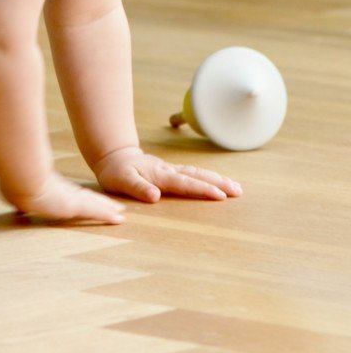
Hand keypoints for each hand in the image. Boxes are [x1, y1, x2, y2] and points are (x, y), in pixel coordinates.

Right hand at [0, 171, 125, 225]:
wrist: (20, 177)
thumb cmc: (13, 181)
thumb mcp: (11, 191)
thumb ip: (16, 198)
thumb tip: (13, 203)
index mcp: (47, 187)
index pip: (67, 193)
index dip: (79, 196)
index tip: (85, 198)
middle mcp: (60, 190)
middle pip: (83, 197)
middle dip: (97, 202)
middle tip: (111, 206)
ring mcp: (68, 196)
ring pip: (92, 203)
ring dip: (107, 209)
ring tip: (120, 213)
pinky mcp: (74, 204)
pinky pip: (95, 210)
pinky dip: (107, 215)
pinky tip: (119, 219)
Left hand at [93, 145, 242, 202]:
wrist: (113, 156)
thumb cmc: (115, 171)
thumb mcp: (120, 180)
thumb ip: (137, 188)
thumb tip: (155, 196)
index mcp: (159, 175)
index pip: (184, 183)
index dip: (202, 190)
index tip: (220, 196)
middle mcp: (169, 171)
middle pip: (197, 176)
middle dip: (218, 183)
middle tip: (239, 191)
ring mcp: (171, 170)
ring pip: (198, 173)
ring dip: (217, 180)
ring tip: (237, 188)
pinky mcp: (171, 171)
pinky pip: (193, 174)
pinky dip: (207, 178)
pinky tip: (218, 183)